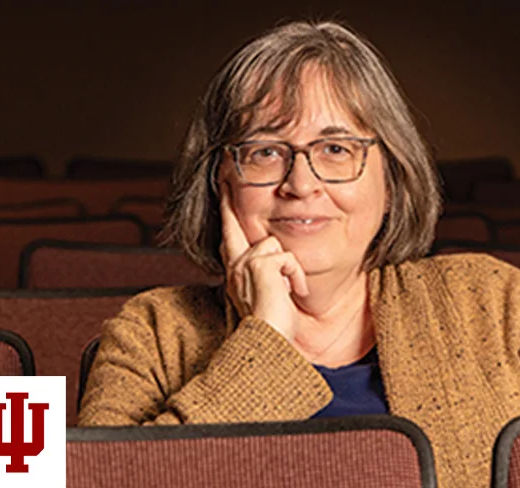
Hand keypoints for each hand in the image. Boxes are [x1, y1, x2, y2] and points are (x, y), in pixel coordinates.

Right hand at [219, 182, 308, 340]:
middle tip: (224, 176)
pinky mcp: (259, 267)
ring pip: (272, 244)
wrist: (269, 344)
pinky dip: (296, 276)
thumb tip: (278, 257)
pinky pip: (287, 258)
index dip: (225, 211)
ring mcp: (243, 265)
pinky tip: (293, 293)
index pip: (228, 235)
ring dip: (288, 268)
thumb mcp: (270, 294)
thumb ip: (270, 274)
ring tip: (289, 290)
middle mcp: (234, 266)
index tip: (223, 188)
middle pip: (233, 225)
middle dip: (229, 201)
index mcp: (235, 272)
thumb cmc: (274, 326)